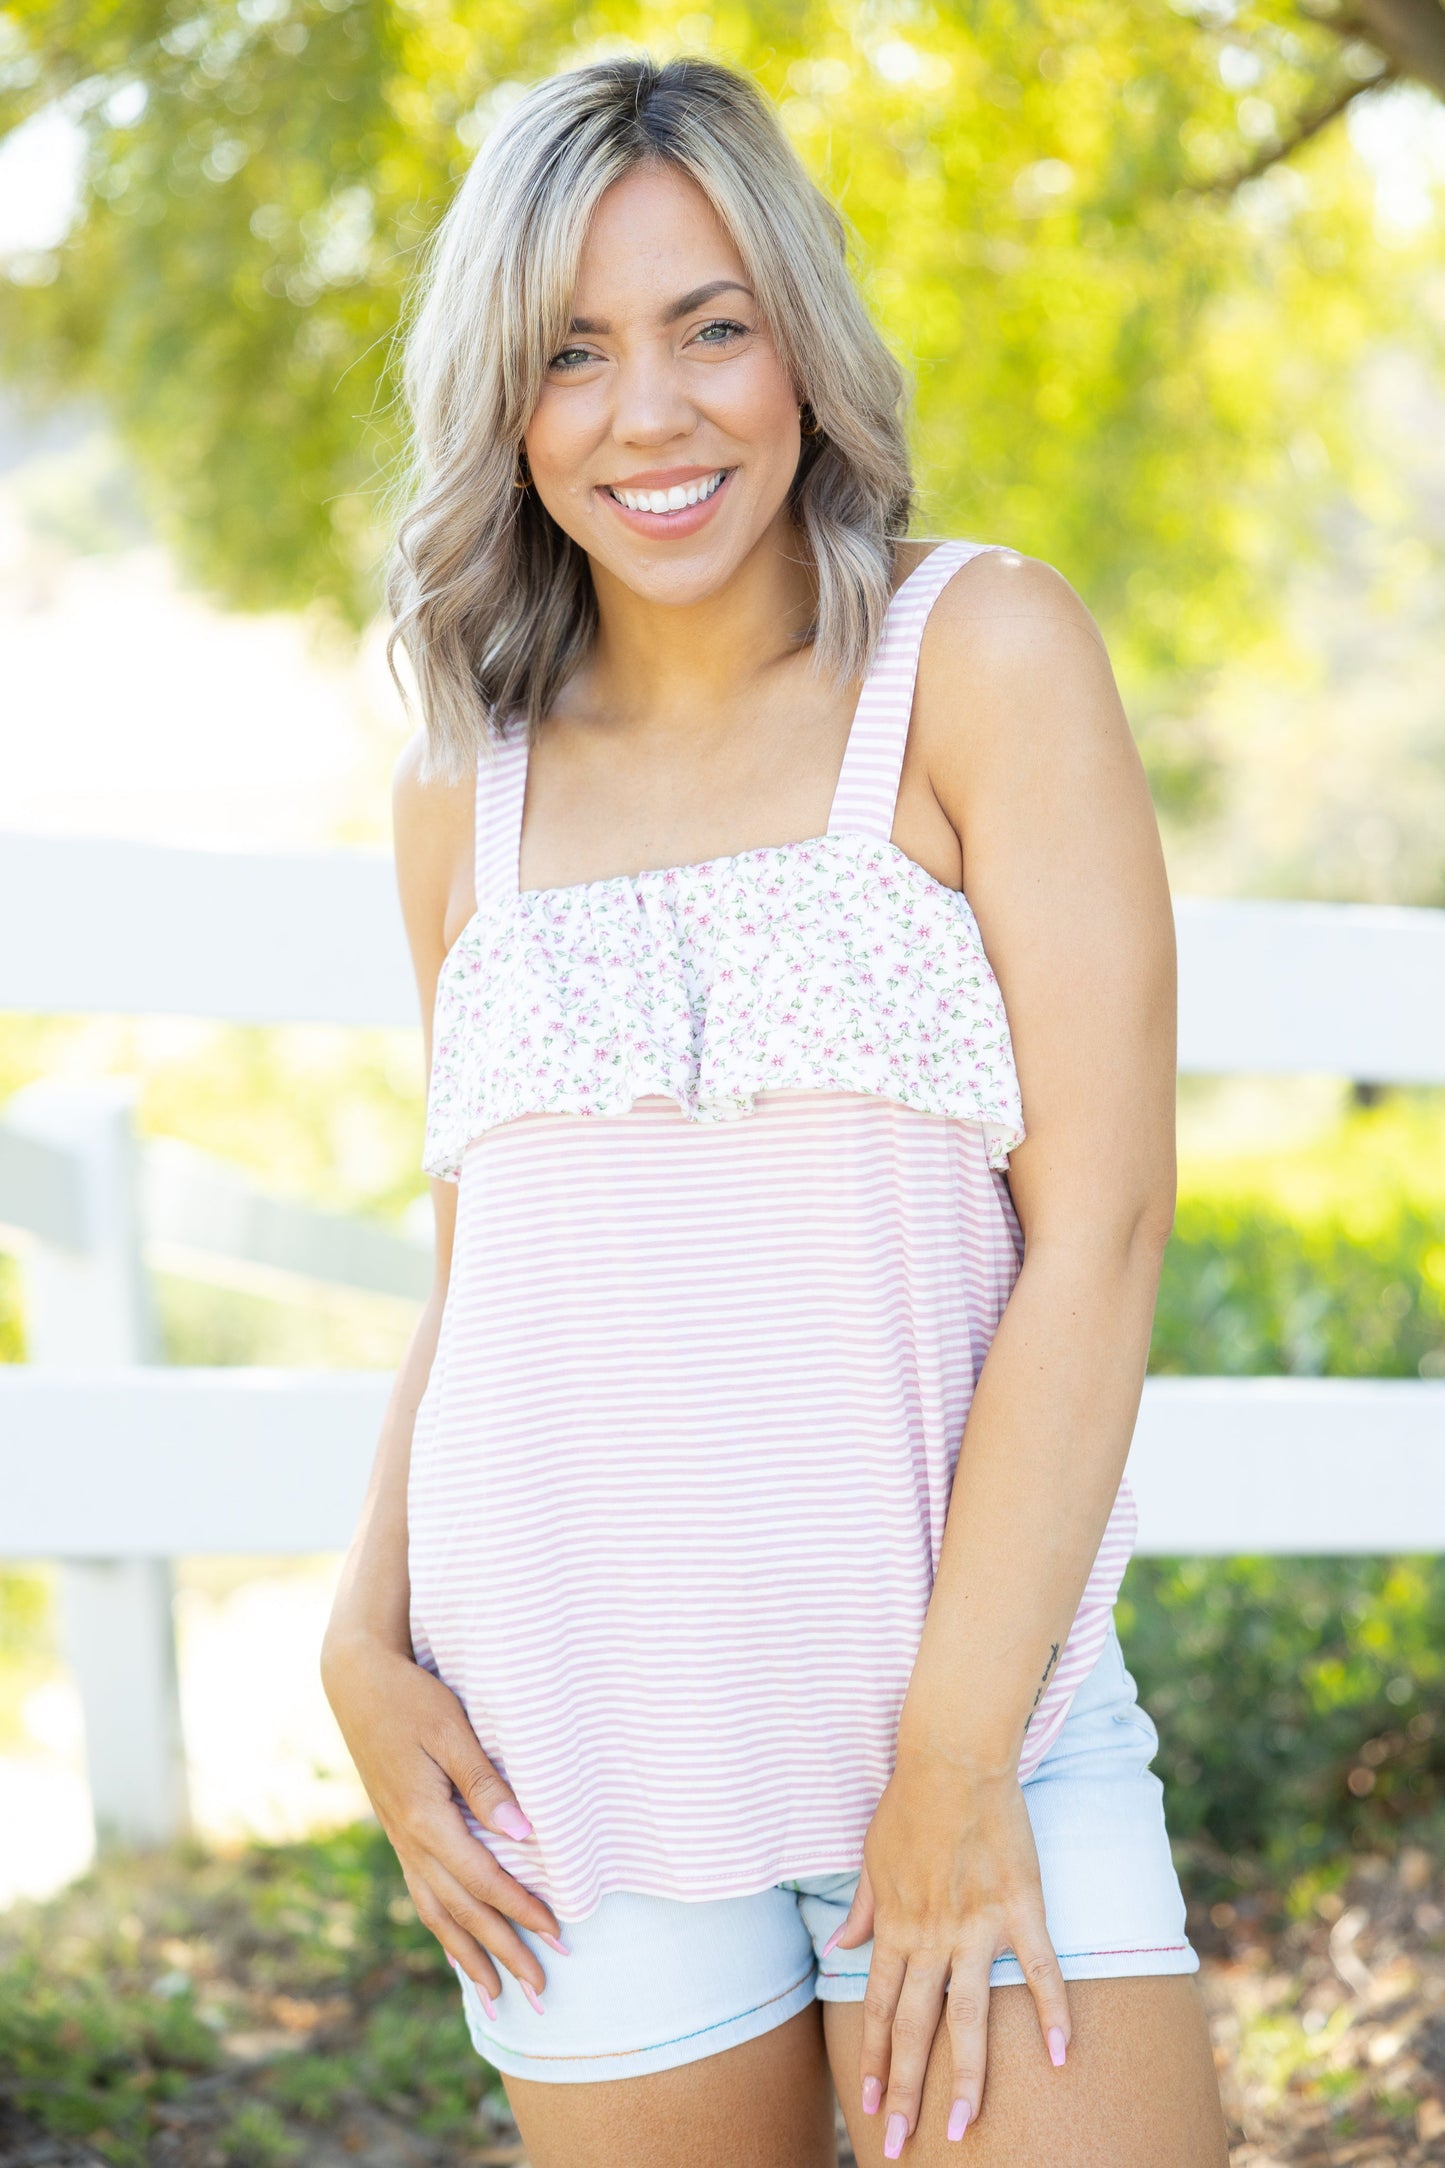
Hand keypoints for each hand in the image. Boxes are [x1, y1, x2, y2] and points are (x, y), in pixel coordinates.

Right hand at [321, 1636, 565, 2013]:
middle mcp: (410, 1840)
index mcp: (425, 1819)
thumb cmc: (410, 1697)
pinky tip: (459, 1945)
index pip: (484, 1881)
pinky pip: (424, 1895)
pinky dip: (444, 1929)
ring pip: (437, 1913)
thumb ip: (485, 1783)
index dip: (523, 1911)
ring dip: (470, 1956)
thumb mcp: (451, 1730)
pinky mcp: (400, 1831)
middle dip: (503, 1954)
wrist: (356, 1681)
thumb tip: (523, 1834)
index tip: (559, 1936)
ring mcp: (401, 1839)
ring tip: (498, 1995)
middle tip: (540, 1992)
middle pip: (462, 1912)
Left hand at [828, 1751, 1068, 2151]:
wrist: (952, 1759)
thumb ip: (862, 1909)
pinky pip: (1038, 1970)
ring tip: (964, 2128)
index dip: (874, 2061)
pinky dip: (1052, 2012)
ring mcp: (975, 1927)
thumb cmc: (909, 1803)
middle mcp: (931, 1937)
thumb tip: (841, 1945)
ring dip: (965, 2077)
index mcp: (895, 1926)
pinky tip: (1063, 2056)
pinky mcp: (1019, 1908)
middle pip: (916, 2028)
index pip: (878, 2009)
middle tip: (903, 2144)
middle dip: (908, 2091)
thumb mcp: (871, 1858)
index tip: (870, 2107)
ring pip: (968, 2017)